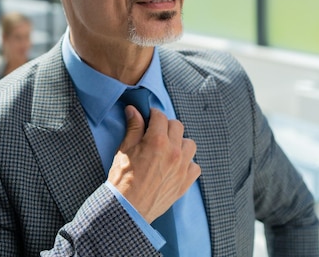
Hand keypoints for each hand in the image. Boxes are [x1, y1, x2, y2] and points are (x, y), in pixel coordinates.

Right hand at [107, 106, 199, 222]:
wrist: (128, 207)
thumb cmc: (123, 178)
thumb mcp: (125, 149)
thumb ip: (133, 127)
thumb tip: (134, 110)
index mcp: (157, 140)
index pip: (160, 116)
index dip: (152, 115)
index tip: (148, 118)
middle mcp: (173, 151)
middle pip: (177, 126)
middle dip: (165, 126)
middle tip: (156, 133)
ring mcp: (182, 167)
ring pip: (189, 144)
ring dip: (179, 142)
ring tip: (168, 148)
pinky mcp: (185, 182)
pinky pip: (195, 166)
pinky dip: (187, 163)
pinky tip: (175, 165)